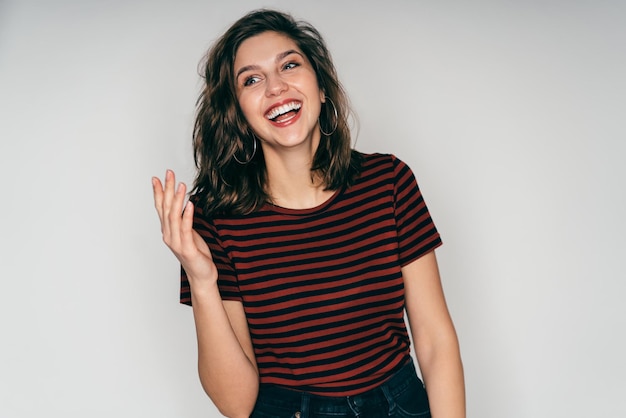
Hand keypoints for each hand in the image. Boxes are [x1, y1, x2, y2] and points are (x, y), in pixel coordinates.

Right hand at [152, 170, 216, 285]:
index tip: (156, 178)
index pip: (161, 208)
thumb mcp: (188, 234)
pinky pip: (186, 228)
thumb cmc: (196, 254)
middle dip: (167, 190)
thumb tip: (182, 205)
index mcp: (168, 231)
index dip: (158, 193)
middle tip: (168, 173)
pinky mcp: (187, 248)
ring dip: (177, 199)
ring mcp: (176, 242)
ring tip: (181, 185)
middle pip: (165, 208)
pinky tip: (190, 204)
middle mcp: (169, 235)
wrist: (201, 275)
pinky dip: (188, 215)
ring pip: (174, 217)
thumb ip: (183, 221)